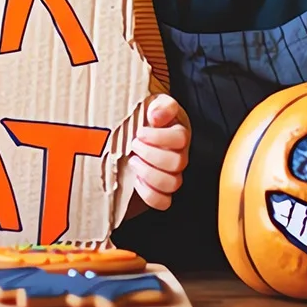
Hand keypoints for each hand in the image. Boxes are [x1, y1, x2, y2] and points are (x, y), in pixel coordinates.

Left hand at [129, 93, 189, 210]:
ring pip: (172, 184)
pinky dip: (149, 194)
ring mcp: (170, 176)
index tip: (141, 132)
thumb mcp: (148, 104)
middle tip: (134, 145)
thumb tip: (157, 115)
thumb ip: (160, 104)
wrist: (125, 138)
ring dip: (149, 173)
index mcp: (177, 134)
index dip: (161, 137)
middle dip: (151, 154)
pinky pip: (163, 202)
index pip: (181, 138)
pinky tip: (136, 181)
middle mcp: (177, 156)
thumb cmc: (139, 121)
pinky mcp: (159, 192)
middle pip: (178, 162)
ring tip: (132, 162)